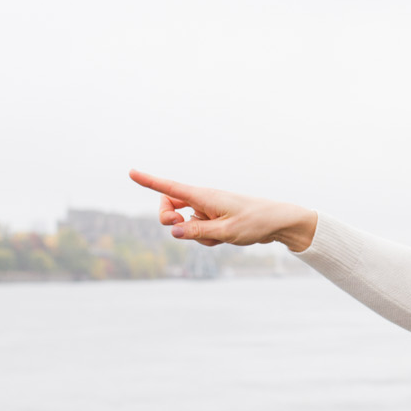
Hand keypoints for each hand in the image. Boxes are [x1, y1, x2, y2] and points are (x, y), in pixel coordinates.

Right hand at [128, 170, 318, 251]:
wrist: (278, 223)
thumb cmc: (255, 222)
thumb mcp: (225, 231)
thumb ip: (197, 231)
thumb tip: (173, 230)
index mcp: (204, 196)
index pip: (170, 188)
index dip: (149, 181)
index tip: (132, 172)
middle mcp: (203, 200)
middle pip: (170, 206)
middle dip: (167, 218)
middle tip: (176, 228)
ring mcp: (208, 209)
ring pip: (186, 224)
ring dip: (196, 235)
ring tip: (220, 236)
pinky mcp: (214, 219)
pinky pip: (200, 231)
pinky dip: (208, 238)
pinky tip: (226, 238)